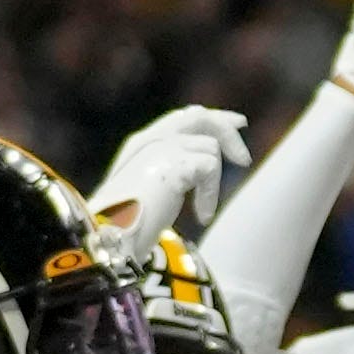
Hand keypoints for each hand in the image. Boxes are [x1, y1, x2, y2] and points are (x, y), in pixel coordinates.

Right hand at [91, 106, 257, 251]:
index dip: (213, 119)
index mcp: (141, 145)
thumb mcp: (149, 192)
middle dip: (227, 130)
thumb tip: (202, 169)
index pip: (183, 119)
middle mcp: (150, 139)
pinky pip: (211, 167)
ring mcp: (160, 147)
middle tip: (244, 158)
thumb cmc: (125, 226)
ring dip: (213, 182)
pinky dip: (210, 194)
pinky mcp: (173, 162)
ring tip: (203, 210)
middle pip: (199, 116)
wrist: (109, 236)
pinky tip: (202, 215)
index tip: (236, 126)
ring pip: (210, 145)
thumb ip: (169, 175)